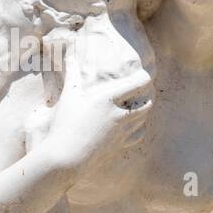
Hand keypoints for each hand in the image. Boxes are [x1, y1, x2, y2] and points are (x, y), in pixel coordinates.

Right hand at [44, 42, 151, 172]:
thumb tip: (69, 54)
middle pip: (147, 103)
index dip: (145, 77)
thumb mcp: (68, 96)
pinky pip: (137, 136)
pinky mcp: (119, 146)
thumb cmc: (65, 125)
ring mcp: (122, 133)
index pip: (139, 83)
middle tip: (139, 92)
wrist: (66, 159)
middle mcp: (120, 115)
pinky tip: (129, 127)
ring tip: (133, 107)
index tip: (143, 74)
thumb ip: (72, 73)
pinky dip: (137, 129)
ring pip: (143, 120)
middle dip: (146, 97)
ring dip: (142, 112)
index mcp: (109, 99)